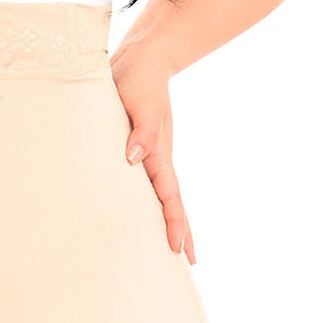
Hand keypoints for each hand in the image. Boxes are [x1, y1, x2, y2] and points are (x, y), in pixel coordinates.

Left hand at [108, 50, 194, 264]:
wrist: (143, 59)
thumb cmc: (136, 79)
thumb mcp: (138, 103)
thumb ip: (140, 131)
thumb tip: (133, 160)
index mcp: (158, 151)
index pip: (168, 195)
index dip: (173, 222)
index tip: (178, 248)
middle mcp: (157, 156)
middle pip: (172, 201)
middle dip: (181, 231)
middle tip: (188, 263)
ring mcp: (151, 152)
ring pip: (162, 194)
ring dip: (168, 219)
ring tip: (172, 246)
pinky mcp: (141, 146)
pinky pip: (148, 180)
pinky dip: (152, 199)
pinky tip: (144, 209)